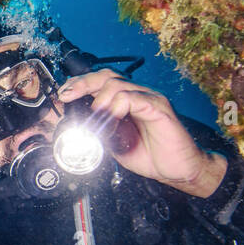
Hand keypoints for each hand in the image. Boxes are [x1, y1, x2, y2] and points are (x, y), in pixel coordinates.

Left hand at [57, 69, 226, 197]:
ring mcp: (150, 99)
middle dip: (83, 83)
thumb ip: (100, 131)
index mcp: (127, 100)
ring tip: (96, 117)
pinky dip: (119, 107)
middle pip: (107, 75)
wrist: (178, 169)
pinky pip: (135, 99)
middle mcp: (138, 94)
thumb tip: (79, 128)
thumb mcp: (116, 144)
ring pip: (118, 85)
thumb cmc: (152, 155)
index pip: (101, 81)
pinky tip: (113, 120)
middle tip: (68, 96)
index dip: (81, 84)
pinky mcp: (159, 108)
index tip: (64, 95)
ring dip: (100, 100)